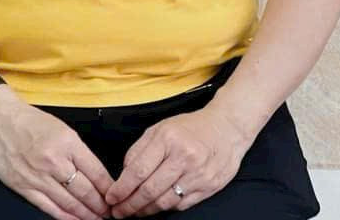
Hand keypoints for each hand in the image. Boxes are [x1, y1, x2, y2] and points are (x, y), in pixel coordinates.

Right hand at [0, 88, 114, 219]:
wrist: (0, 122)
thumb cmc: (31, 122)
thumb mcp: (62, 128)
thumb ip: (77, 150)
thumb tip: (95, 173)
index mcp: (67, 142)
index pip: (95, 170)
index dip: (108, 187)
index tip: (115, 195)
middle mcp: (55, 161)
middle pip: (84, 190)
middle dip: (100, 205)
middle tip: (110, 213)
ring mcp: (39, 176)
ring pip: (69, 202)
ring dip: (85, 214)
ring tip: (97, 219)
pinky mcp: (25, 187)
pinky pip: (49, 206)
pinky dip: (64, 216)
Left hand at [103, 105, 253, 216]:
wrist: (227, 128)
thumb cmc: (191, 127)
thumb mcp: (161, 128)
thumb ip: (140, 149)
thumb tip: (124, 173)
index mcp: (168, 139)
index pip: (138, 170)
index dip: (122, 188)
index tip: (111, 197)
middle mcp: (183, 157)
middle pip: (150, 190)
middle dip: (130, 205)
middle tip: (119, 211)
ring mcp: (197, 174)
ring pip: (164, 202)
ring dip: (145, 210)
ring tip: (135, 211)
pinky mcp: (208, 187)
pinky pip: (180, 205)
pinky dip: (165, 208)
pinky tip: (156, 206)